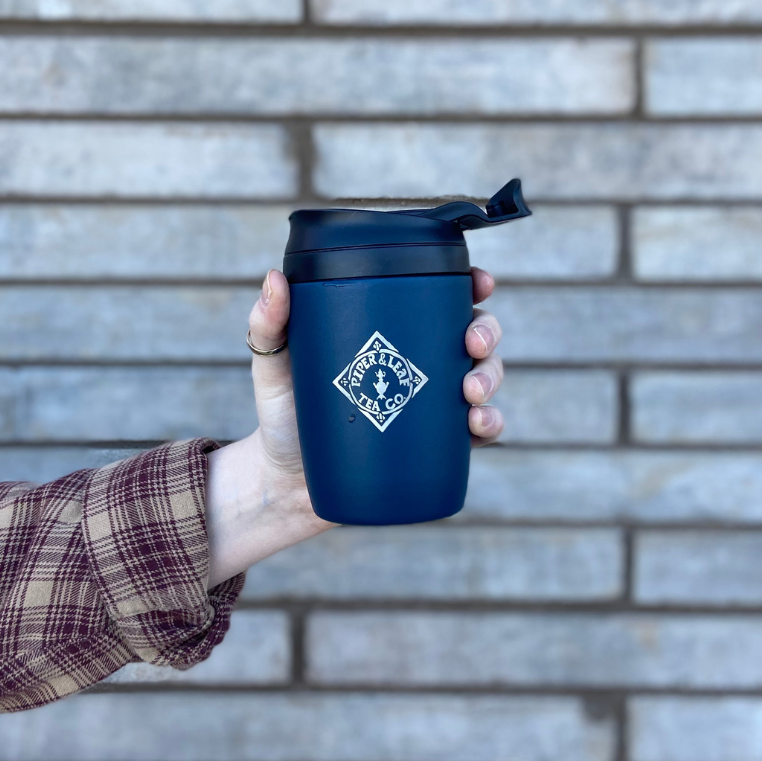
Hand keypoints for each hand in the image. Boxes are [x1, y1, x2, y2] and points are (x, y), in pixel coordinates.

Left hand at [204, 267, 506, 584]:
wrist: (285, 481)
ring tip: (471, 392)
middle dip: (487, 332)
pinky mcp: (436, 445)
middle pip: (473, 333)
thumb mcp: (274, 363)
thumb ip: (269, 322)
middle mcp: (421, 361)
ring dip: (492, 378)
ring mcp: (433, 403)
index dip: (471, 285)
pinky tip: (480, 425)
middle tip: (472, 343)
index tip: (480, 282)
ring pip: (485, 377)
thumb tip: (274, 279)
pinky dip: (490, 424)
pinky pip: (478, 431)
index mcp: (393, 329)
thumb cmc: (283, 412)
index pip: (440, 297)